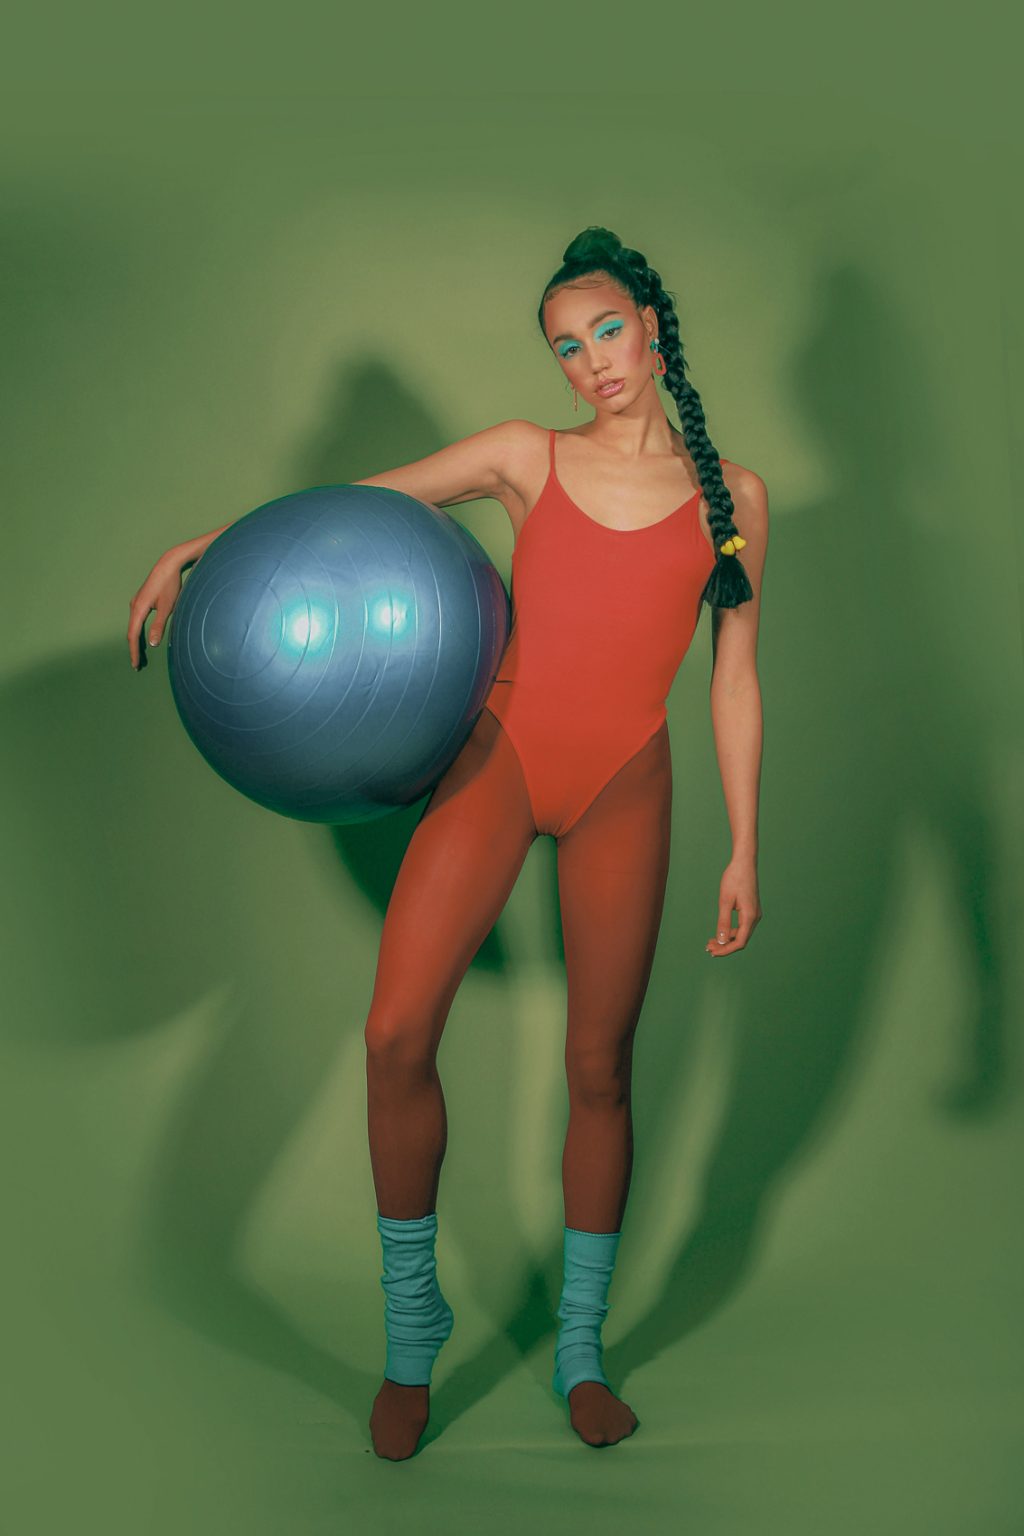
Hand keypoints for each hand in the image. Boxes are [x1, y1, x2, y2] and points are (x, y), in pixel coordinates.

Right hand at [127, 548, 188, 669]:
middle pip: (131, 632)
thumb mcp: (168, 607)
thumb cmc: (170, 586)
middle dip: (135, 649)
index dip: (134, 651)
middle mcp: (134, 606)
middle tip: (138, 665)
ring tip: (140, 655)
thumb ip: (159, 626)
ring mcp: (136, 603)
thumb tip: (152, 644)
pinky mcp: (141, 601)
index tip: (135, 665)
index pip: (133, 635)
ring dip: (136, 641)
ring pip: (133, 626)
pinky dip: (138, 632)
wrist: (168, 565)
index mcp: (138, 609)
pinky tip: (143, 637)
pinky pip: (137, 620)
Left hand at [705, 857, 761, 955]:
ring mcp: (754, 914)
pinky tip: (721, 932)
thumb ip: (723, 922)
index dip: (726, 950)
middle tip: (708, 948)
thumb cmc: (734, 878)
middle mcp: (755, 917)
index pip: (740, 942)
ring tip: (711, 941)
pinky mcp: (751, 910)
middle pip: (741, 940)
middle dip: (725, 946)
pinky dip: (732, 931)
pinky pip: (742, 926)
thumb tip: (721, 941)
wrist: (744, 862)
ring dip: (728, 940)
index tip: (712, 952)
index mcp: (750, 916)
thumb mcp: (725, 901)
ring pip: (742, 934)